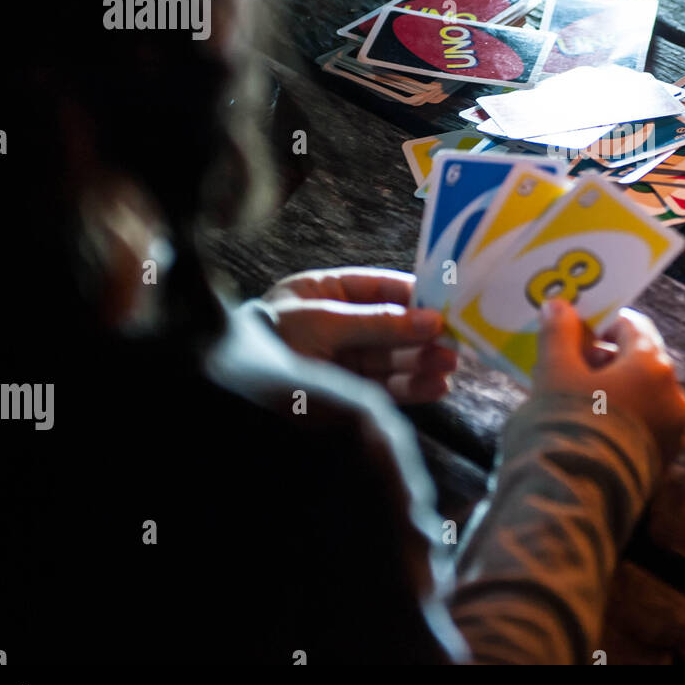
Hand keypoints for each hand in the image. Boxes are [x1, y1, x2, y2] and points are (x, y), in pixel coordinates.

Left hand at [262, 267, 455, 402]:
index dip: (413, 295)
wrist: (229, 396)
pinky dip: (410, 388)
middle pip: (389, 326)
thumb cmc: (269, 344)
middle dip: (422, 334)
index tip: (446, 304)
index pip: (377, 288)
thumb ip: (379, 322)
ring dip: (421, 362)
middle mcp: (334, 324)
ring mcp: (339, 360)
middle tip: (455, 342)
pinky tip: (436, 388)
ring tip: (450, 366)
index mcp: (322, 293)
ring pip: (390, 358)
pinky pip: (384, 387)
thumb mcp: (324, 324)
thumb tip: (432, 319)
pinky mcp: (342, 393)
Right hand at [533, 299, 684, 471]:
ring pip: (642, 396)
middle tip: (567, 369)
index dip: (600, 325)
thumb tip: (559, 305)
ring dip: (612, 392)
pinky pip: (643, 426)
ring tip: (573, 403)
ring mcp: (672, 432)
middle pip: (639, 361)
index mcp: (652, 365)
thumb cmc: (565, 425)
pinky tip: (588, 430)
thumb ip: (558, 333)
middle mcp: (672, 395)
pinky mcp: (663, 463)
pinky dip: (621, 420)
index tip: (573, 336)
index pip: (631, 325)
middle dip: (604, 360)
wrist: (575, 502)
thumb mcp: (554, 372)